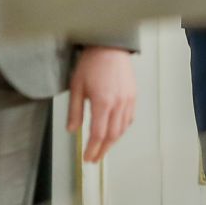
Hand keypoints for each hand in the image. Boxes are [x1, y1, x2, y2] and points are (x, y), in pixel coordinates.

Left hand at [68, 46, 136, 163]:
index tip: (87, 157)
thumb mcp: (77, 86)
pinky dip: (122, 130)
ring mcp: (128, 100)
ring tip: (102, 148)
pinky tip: (115, 132)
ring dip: (112, 142)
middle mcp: (118, 104)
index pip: (98, 134)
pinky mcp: (133, 96)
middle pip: (112, 136)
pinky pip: (129, 119)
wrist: (109, 46)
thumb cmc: (92, 63)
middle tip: (94, 158)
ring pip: (122, 129)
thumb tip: (72, 130)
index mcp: (103, 102)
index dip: (92, 149)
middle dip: (102, 150)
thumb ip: (75, 111)